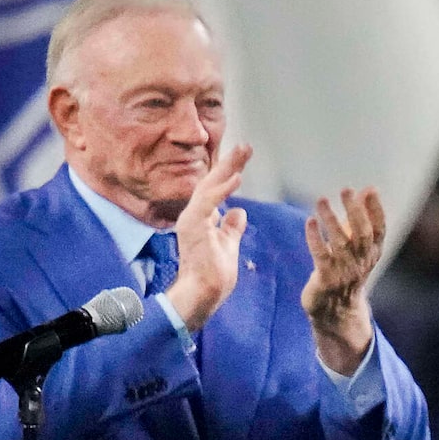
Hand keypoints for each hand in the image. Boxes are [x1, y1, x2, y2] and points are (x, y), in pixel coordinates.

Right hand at [163, 143, 249, 335]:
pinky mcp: (193, 226)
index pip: (217, 189)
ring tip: (242, 153)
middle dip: (230, 163)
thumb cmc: (213, 274)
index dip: (230, 172)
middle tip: (246, 146)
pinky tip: (236, 177)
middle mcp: (194, 214)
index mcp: (203, 217)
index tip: (244, 157)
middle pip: (213, 182)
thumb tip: (239, 211)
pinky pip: (208, 202)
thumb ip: (231, 227)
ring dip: (227, 168)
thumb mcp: (228, 244)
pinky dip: (222, 188)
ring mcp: (192, 218)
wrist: (203, 293)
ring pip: (210, 186)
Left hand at [301, 185, 385, 373]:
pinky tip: (310, 222)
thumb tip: (365, 190)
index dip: (376, 210)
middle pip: (361, 234)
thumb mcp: (358, 247)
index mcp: (372, 253)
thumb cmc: (346, 271)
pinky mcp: (327, 279)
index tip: (370, 190)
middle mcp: (362, 262)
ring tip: (322, 200)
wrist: (337, 311)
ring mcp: (345, 271)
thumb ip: (361, 219)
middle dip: (355, 211)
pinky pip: (321, 256)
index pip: (379, 230)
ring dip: (331, 220)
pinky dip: (315, 239)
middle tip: (346, 190)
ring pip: (340, 243)